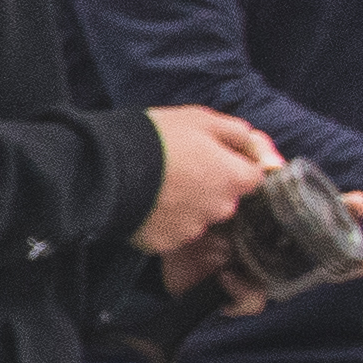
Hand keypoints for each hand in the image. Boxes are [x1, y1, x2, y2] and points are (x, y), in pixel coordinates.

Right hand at [133, 103, 284, 260]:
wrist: (107, 169)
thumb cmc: (157, 139)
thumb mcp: (201, 119)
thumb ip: (237, 134)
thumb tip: (255, 148)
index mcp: (234, 178)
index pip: (253, 177)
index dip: (234, 164)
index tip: (214, 157)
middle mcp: (220, 209)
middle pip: (224, 199)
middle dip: (209, 186)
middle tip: (180, 168)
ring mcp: (193, 230)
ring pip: (197, 217)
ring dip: (185, 204)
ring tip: (157, 186)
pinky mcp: (166, 243)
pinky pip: (171, 232)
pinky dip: (162, 221)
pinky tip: (145, 203)